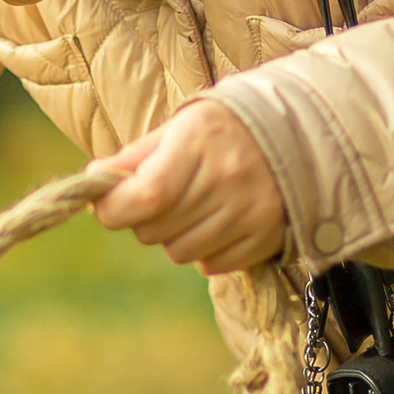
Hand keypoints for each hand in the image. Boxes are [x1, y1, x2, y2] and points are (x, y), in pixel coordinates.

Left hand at [90, 98, 286, 274]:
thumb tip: (93, 182)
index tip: (103, 203)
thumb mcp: (179, 127)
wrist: (299, 137)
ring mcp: (250, 212)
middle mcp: (228, 178)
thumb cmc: (223, 131)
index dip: (113, 207)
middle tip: (161, 197)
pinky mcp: (265, 238)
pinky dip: (204, 251)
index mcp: (200, 141)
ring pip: (179, 252)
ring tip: (193, 208)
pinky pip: (211, 265)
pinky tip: (217, 223)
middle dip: (143, 219)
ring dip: (173, 236)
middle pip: (154, 229)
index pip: (146, 195)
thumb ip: (134, 156)